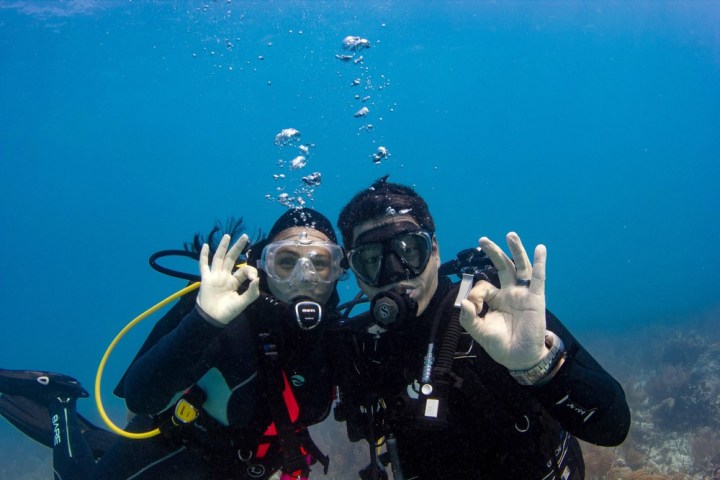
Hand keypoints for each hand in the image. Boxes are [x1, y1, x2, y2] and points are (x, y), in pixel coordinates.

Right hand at [197, 234, 259, 324]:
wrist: (212, 318)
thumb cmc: (227, 312)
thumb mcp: (243, 303)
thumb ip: (251, 292)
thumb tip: (257, 278)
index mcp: (235, 281)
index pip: (244, 270)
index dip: (250, 271)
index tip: (254, 277)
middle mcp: (225, 276)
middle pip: (232, 258)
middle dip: (238, 247)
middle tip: (245, 236)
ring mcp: (215, 276)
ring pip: (219, 258)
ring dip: (223, 246)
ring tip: (227, 235)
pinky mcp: (206, 278)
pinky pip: (204, 265)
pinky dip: (204, 256)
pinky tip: (205, 246)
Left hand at [458, 232, 547, 369]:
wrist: (519, 358)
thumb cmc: (500, 344)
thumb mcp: (479, 331)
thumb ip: (468, 318)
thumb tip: (462, 300)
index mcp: (495, 299)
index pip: (483, 286)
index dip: (475, 293)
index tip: (472, 307)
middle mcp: (509, 293)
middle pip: (502, 267)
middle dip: (493, 252)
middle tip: (482, 239)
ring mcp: (523, 294)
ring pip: (519, 267)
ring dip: (515, 250)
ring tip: (510, 235)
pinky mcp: (535, 299)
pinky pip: (538, 279)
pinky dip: (540, 263)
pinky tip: (540, 249)